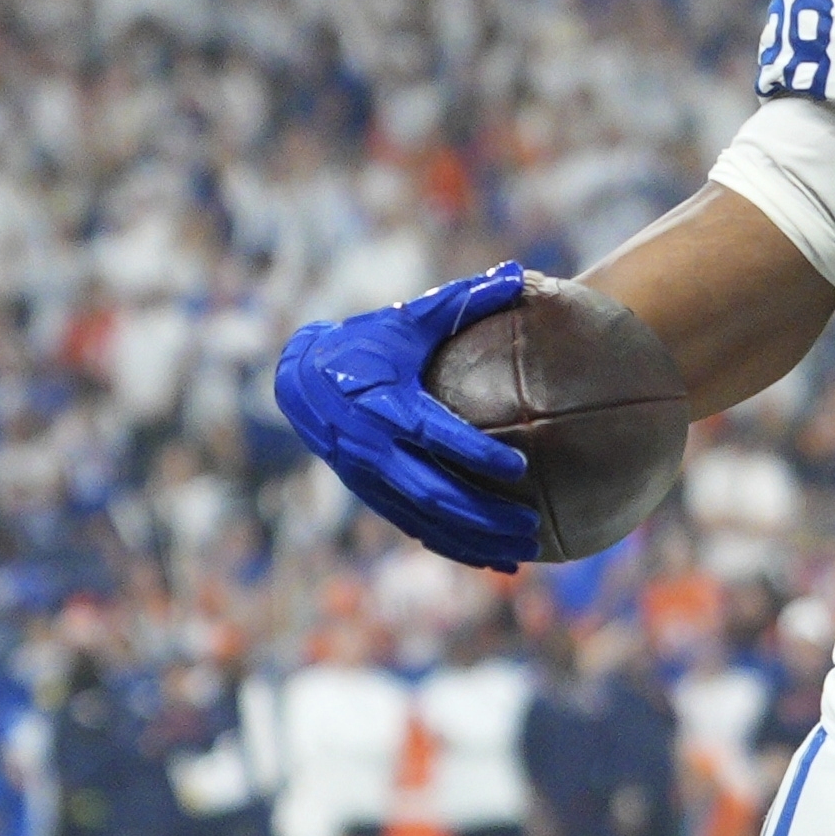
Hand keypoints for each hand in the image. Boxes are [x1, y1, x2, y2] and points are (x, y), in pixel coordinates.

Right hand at [274, 264, 545, 569]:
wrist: (301, 378)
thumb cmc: (368, 343)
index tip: (520, 468)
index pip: (435, 434)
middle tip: (533, 528)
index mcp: (386, 404)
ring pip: (426, 520)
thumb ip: (463, 301)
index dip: (475, 454)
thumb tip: (518, 272)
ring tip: (524, 553)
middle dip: (484, 516)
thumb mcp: (409, 319)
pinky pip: (416, 527)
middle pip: (434, 492)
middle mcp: (373, 447)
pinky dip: (454, 548)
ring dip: (474, 541)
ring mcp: (369, 477)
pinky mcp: (369, 493)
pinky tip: (494, 563)